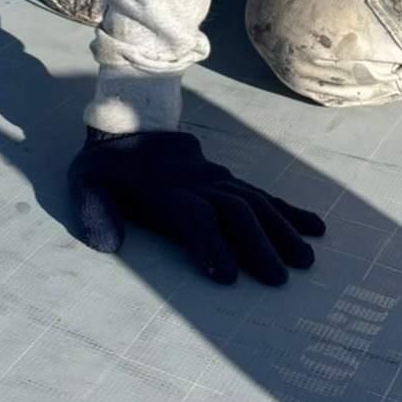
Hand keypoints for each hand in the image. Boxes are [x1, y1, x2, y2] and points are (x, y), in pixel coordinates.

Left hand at [69, 129, 324, 284]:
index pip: (193, 216)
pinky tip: (316, 228)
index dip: (209, 243)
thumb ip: (95, 213)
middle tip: (278, 278)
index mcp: (164, 190)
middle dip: (257, 244)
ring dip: (282, 230)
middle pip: (233, 211)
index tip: (227, 275)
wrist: (131, 123)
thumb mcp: (85, 185)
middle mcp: (198, 184)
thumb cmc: (105, 169)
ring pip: (255, 202)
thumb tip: (107, 246)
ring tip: (305, 260)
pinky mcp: (229, 180)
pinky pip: (263, 194)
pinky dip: (290, 210)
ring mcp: (217, 180)